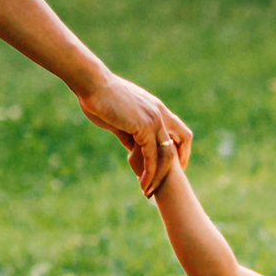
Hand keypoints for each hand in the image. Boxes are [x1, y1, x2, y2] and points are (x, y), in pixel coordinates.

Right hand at [76, 70, 190, 194]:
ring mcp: (154, 119)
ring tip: (148, 191)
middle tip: (166, 183)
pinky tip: (142, 183)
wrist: (92, 84)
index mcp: (156, 108)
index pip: (179, 130)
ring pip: (167, 154)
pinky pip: (152, 156)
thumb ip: (129, 134)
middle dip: (177, 164)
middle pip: (182, 141)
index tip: (171, 166)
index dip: (179, 149)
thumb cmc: (100, 98)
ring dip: (159, 175)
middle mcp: (160, 113)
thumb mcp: (119, 119)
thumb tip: (132, 148)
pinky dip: (149, 172)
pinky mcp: (144, 127)